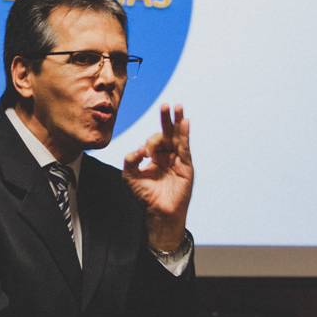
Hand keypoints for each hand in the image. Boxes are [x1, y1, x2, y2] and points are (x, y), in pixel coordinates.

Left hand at [123, 104, 193, 251]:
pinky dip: (185, 134)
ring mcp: (178, 160)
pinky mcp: (186, 166)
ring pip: (178, 137)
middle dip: (167, 119)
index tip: (145, 154)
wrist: (158, 211)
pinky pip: (185, 147)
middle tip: (166, 105)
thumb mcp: (130, 175)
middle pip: (168, 133)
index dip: (150, 143)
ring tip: (178, 107)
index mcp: (156, 156)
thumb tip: (140, 148)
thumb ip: (130, 159)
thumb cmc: (145, 195)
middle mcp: (168, 155)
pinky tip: (185, 122)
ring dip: (178, 122)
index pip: (155, 140)